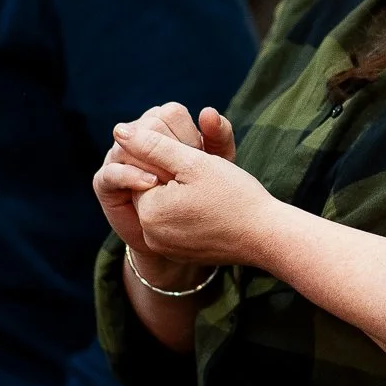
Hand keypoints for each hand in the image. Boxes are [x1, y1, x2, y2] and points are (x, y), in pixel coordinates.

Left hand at [111, 113, 274, 268]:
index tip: (197, 165)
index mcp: (148, 212)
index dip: (171, 161)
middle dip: (174, 178)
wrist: (267, 236)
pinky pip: (176, 226)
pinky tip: (213, 209)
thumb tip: (118, 130)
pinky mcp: (181, 255)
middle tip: (207, 178)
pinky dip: (189, 214)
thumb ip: (154, 144)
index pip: (143, 173)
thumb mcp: (193, 162)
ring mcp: (166, 249)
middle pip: (153, 191)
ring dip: (182, 194)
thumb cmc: (234, 195)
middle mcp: (150, 236)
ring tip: (212, 193)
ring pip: (165, 207)